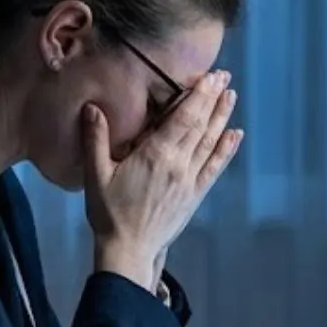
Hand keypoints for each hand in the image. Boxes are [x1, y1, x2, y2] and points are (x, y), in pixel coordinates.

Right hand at [83, 70, 242, 286]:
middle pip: (201, 125)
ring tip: (231, 96)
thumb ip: (95, 140)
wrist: (129, 250)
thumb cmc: (109, 214)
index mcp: (155, 155)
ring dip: (222, 117)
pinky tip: (235, 135)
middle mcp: (178, 164)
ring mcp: (190, 180)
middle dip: (213, 98)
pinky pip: (215, 167)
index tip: (210, 76)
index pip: (183, 117)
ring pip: (211, 142)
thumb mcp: (95, 175)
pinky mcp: (195, 194)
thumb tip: (92, 108)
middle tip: (224, 76)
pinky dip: (226, 150)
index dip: (199, 95)